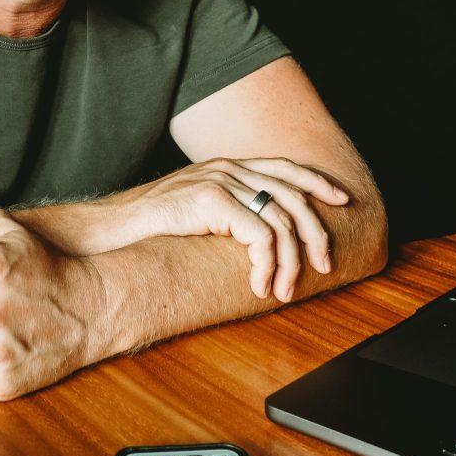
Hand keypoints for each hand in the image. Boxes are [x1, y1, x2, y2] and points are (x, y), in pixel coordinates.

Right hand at [113, 158, 350, 301]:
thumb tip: (257, 234)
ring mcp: (220, 181)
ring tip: (283, 290)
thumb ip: (226, 209)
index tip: (341, 200)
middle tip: (325, 263)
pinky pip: (260, 235)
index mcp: (226, 166)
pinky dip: (268, 265)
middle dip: (316, 231)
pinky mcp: (212, 201)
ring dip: (290, 262)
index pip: (283, 165)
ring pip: (280, 219)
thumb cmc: (151, 225)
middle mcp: (227, 168)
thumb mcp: (195, 210)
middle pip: (292, 193)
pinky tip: (259, 285)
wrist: (114, 225)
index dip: (316, 181)